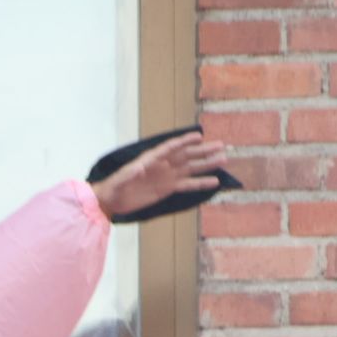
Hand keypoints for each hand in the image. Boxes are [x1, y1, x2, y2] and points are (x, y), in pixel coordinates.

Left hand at [89, 131, 229, 220]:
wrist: (112, 200)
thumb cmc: (114, 187)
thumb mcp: (121, 180)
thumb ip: (130, 174)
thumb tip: (140, 168)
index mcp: (151, 158)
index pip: (171, 147)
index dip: (184, 141)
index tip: (199, 136)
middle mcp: (162, 165)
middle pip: (186, 155)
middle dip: (203, 151)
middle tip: (221, 146)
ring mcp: (167, 176)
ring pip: (191, 168)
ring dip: (206, 164)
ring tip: (223, 160)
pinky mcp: (168, 189)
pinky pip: (188, 184)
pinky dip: (201, 183)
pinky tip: (215, 182)